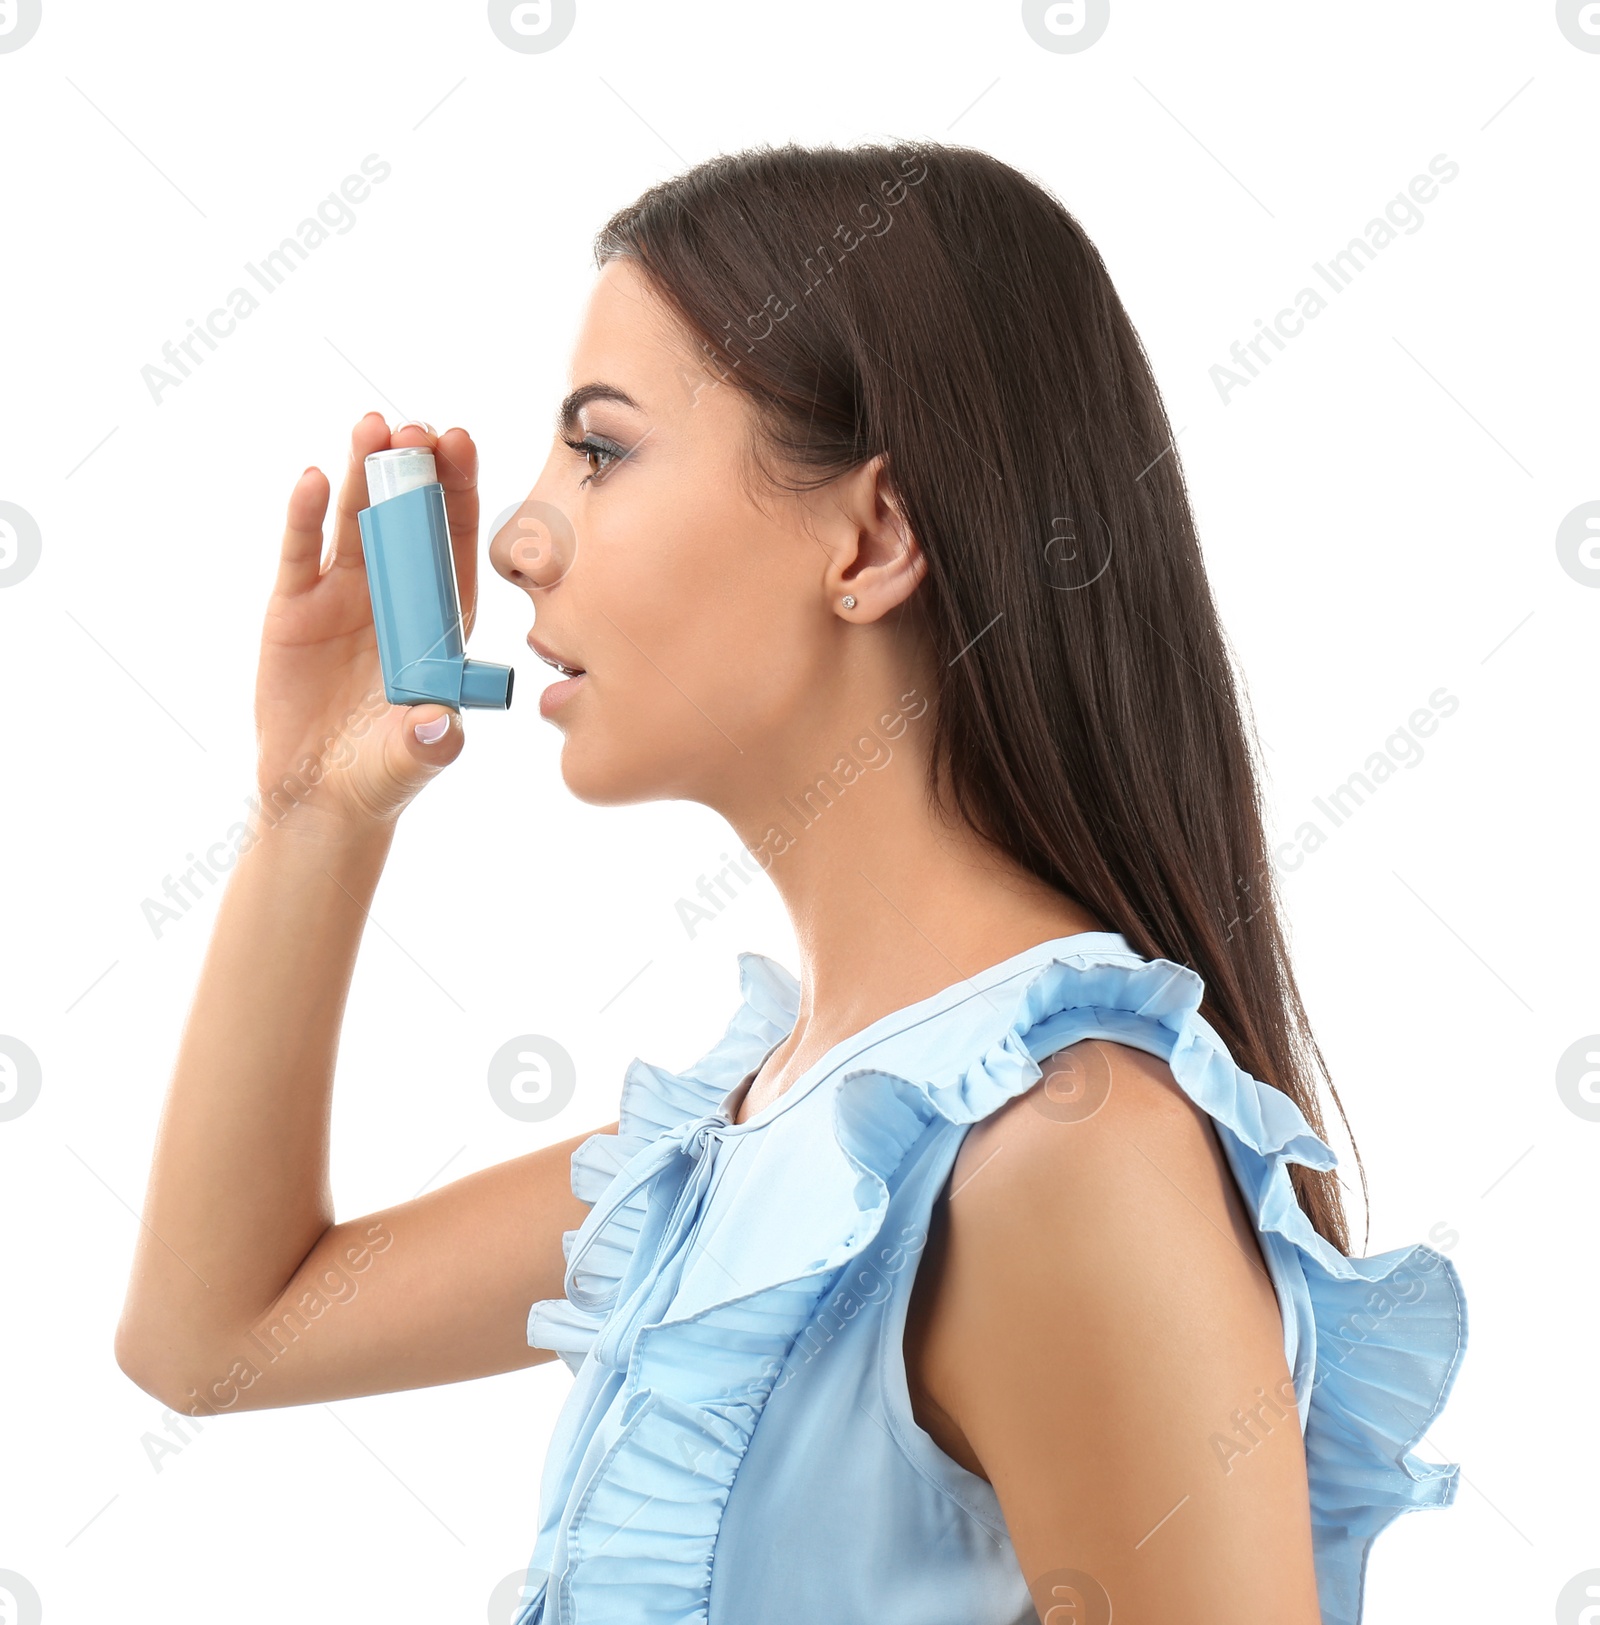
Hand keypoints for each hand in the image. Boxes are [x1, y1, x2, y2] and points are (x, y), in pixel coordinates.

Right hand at [253, 413, 481, 834]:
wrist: (321, 793)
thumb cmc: (384, 772)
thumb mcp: (412, 760)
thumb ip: (428, 742)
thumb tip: (441, 727)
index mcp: (440, 619)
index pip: (455, 544)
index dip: (459, 492)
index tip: (461, 443)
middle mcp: (397, 596)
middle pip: (408, 520)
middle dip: (414, 471)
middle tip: (415, 426)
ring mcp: (344, 596)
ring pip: (356, 521)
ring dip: (365, 474)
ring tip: (371, 427)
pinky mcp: (295, 606)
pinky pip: (301, 552)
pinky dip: (304, 515)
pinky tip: (312, 477)